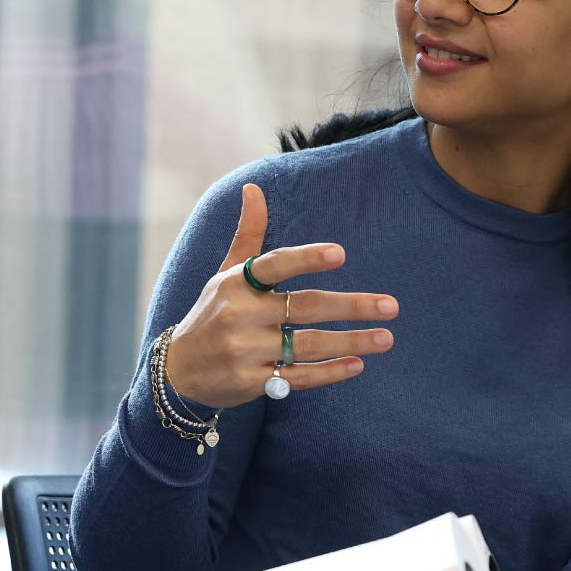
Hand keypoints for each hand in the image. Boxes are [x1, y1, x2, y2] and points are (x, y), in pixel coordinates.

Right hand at [164, 183, 398, 408]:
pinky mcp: (251, 382)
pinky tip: (357, 364)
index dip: (306, 259)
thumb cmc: (212, 313)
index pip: (274, 266)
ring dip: (351, 342)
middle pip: (304, 307)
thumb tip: (253, 188)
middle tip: (391, 306)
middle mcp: (239, 315)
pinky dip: (329, 372)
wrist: (179, 370)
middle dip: (351, 306)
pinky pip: (298, 377)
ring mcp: (245, 351)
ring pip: (308, 345)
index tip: (340, 254)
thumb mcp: (224, 273)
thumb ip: (248, 234)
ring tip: (386, 338)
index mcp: (235, 284)